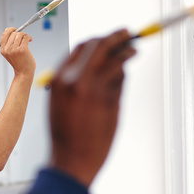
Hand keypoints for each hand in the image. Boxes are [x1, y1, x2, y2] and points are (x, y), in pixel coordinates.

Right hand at [0, 27, 35, 78]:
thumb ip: (9, 44)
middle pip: (13, 33)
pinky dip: (28, 37)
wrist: (24, 73)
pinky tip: (30, 40)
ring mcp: (14, 49)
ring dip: (25, 35)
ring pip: (20, 34)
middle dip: (19, 33)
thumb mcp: (10, 53)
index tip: (15, 29)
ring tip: (27, 39)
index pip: (4, 34)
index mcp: (3, 50)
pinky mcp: (22, 49)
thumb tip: (11, 30)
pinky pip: (25, 37)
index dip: (10, 30)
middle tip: (24, 36)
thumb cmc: (19, 63)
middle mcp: (7, 49)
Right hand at [48, 29, 135, 187]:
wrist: (72, 160)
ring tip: (134, 48)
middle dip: (115, 37)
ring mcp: (92, 88)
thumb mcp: (62, 103)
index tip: (108, 38)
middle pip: (98, 45)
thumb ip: (76, 81)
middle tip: (127, 34)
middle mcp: (75, 79)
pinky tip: (129, 65)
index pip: (80, 47)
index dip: (97, 39)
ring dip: (126, 49)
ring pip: (113, 57)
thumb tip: (99, 64)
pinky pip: (119, 77)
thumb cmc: (68, 135)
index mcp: (59, 79)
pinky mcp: (108, 99)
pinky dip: (125, 68)